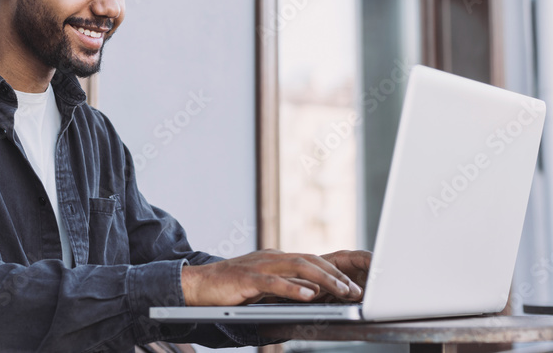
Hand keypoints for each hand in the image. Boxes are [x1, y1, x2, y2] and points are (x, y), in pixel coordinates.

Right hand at [181, 249, 363, 305]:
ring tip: (341, 292)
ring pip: (298, 267)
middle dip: (336, 275)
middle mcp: (271, 257)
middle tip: (355, 290)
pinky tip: (308, 295)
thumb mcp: (264, 286)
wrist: (197, 284)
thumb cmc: (230, 288)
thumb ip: (286, 286)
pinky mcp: (247, 278)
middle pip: (311, 261)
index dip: (334, 272)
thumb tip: (313, 292)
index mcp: (276, 258)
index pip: (312, 261)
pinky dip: (293, 288)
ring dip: (323, 280)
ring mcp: (260, 266)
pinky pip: (274, 282)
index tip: (352, 286)